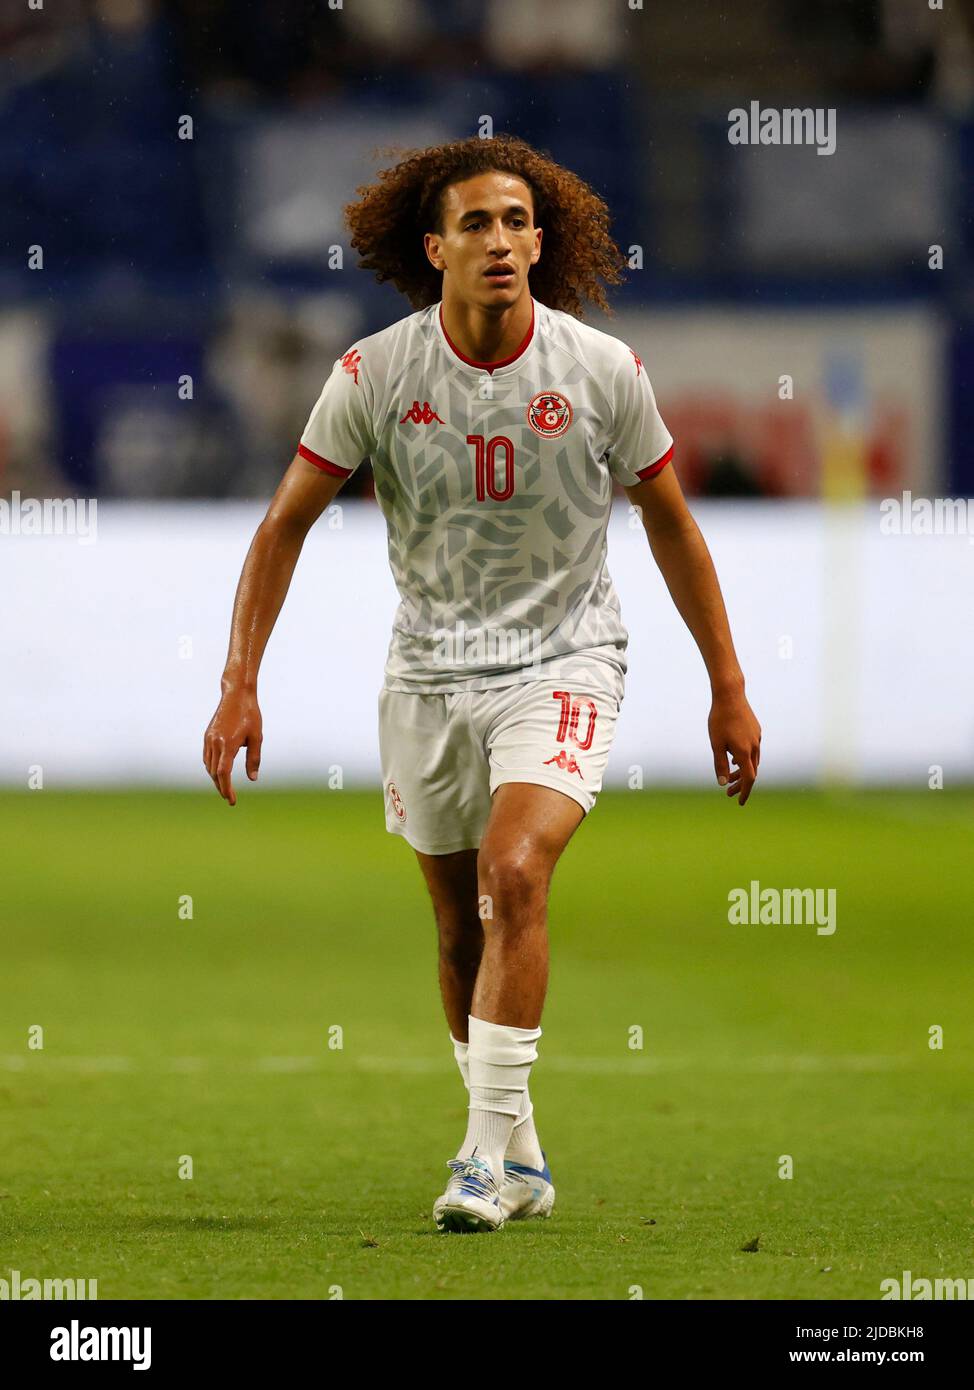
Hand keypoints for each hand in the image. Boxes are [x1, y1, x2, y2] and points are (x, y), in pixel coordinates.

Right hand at [203, 686, 262, 806]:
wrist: (236, 694)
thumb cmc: (250, 714)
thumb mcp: (257, 737)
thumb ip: (254, 759)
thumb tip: (252, 779)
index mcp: (228, 744)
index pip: (223, 773)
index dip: (227, 788)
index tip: (231, 800)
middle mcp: (215, 742)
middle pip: (215, 773)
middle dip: (221, 787)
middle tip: (229, 798)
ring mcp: (209, 739)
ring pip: (209, 766)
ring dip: (215, 779)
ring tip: (225, 788)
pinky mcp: (207, 735)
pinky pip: (207, 757)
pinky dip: (212, 768)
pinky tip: (218, 772)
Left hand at [709, 688, 760, 805]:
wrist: (730, 695)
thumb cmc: (719, 719)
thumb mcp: (716, 744)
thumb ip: (719, 764)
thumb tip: (722, 783)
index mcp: (744, 752)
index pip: (748, 778)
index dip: (744, 791)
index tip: (739, 802)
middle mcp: (754, 747)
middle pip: (751, 772)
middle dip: (740, 784)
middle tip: (727, 793)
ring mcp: (757, 738)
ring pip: (752, 761)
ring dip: (742, 771)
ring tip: (729, 777)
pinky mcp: (756, 730)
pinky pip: (753, 750)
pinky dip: (744, 759)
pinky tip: (734, 760)